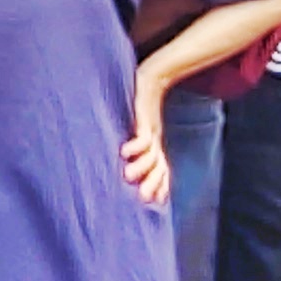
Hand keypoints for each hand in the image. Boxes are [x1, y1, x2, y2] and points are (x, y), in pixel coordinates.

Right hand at [122, 72, 174, 206]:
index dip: (160, 185)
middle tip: (143, 198)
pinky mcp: (145, 118)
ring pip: (151, 154)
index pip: (161, 169)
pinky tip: (124, 152)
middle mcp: (155, 141)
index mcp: (154, 145)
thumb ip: (133, 145)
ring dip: (142, 166)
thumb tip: (119, 158)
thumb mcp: (138, 126)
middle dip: (153, 182)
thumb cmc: (139, 104)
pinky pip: (143, 135)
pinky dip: (135, 145)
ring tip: (127, 175)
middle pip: (158, 166)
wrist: (151, 79)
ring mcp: (151, 130)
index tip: (156, 201)